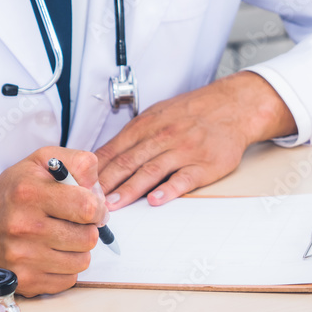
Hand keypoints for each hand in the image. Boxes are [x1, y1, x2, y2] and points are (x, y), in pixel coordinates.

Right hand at [0, 148, 107, 296]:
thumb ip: (77, 163)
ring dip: (77, 250)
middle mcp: (25, 227)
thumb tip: (98, 189)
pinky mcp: (24, 280)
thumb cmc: (12, 192)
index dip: (97, 208)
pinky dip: (65, 268)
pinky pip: (68, 280)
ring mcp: (23, 257)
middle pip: (88, 238)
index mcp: (30, 193)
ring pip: (81, 261)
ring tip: (61, 238)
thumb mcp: (41, 162)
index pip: (87, 207)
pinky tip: (51, 254)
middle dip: (87, 229)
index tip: (91, 208)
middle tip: (73, 223)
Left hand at [96, 71, 296, 209]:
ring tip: (113, 205)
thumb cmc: (191, 113)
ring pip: (150, 171)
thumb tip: (101, 160)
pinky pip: (184, 179)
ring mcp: (183, 151)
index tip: (79, 187)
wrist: (232, 107)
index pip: (112, 150)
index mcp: (146, 126)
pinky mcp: (204, 165)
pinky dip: (169, 190)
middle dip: (104, 184)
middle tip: (89, 202)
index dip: (93, 171)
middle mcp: (162, 137)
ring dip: (129, 190)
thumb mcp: (157, 116)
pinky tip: (156, 200)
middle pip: (127, 162)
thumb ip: (132, 138)